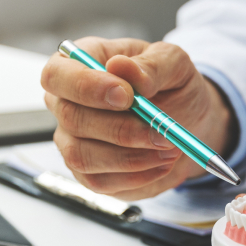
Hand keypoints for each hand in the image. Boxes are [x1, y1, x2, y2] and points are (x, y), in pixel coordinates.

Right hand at [41, 37, 234, 199]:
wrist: (187, 121)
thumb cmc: (172, 85)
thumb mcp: (174, 63)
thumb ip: (151, 64)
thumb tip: (121, 67)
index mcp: (79, 64)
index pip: (57, 74)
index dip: (86, 87)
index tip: (127, 96)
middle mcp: (66, 103)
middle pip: (71, 119)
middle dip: (121, 130)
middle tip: (162, 132)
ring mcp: (71, 140)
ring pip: (82, 156)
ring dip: (131, 158)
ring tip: (169, 148)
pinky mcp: (86, 172)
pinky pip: (99, 182)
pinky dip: (137, 176)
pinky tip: (162, 163)